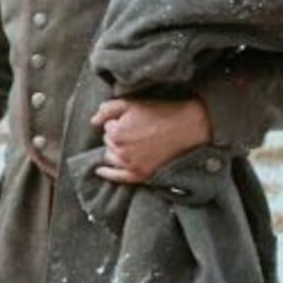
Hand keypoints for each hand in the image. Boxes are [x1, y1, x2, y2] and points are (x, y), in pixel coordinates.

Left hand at [90, 97, 211, 183]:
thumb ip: (106, 110)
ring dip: (115, 150)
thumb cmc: (160, 112)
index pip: (107, 128)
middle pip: (109, 143)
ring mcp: (132, 166)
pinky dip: (109, 174)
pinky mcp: (142, 175)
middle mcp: (121, 152)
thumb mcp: (130, 104)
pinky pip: (119, 178)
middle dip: (116, 136)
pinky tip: (100, 171)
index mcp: (116, 134)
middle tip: (135, 130)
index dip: (118, 121)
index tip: (133, 119)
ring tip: (131, 142)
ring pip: (112, 157)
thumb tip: (93, 121)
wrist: (189, 127)